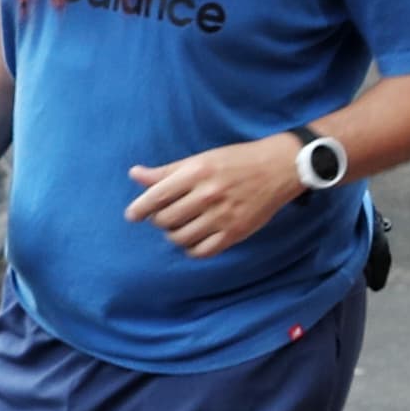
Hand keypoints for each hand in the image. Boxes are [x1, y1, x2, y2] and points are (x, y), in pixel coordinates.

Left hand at [126, 136, 308, 259]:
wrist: (277, 169)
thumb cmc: (236, 160)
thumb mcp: (201, 159)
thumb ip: (167, 171)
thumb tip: (135, 174)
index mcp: (197, 172)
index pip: (157, 196)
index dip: (140, 209)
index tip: (132, 215)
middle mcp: (208, 195)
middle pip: (167, 219)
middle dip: (159, 220)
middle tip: (164, 216)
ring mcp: (222, 216)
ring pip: (182, 237)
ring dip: (174, 235)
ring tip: (179, 227)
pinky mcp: (235, 232)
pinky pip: (203, 251)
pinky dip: (192, 249)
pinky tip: (193, 240)